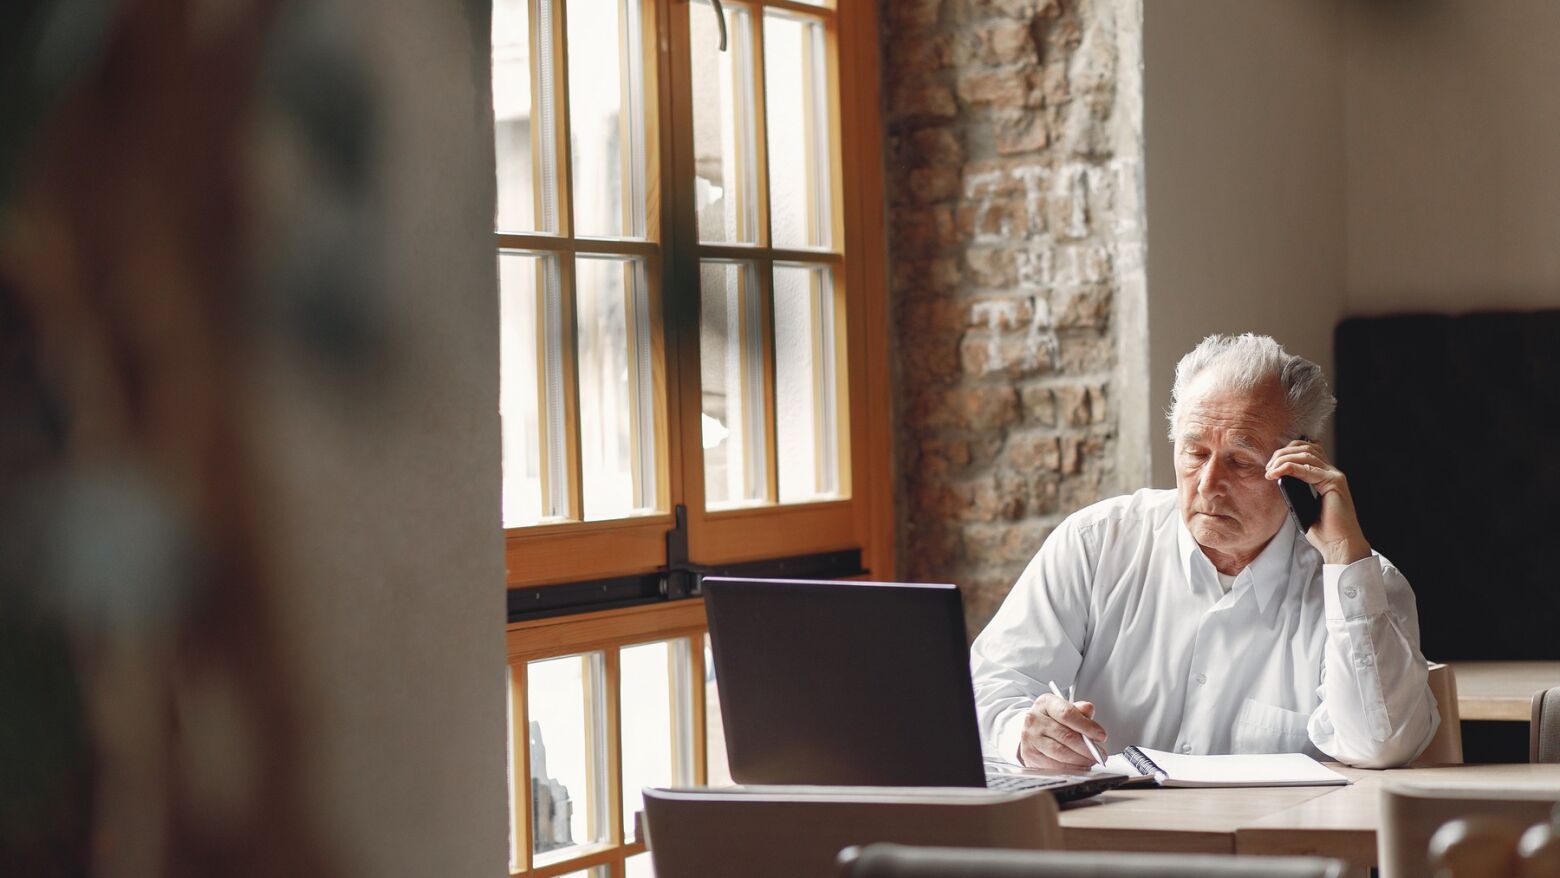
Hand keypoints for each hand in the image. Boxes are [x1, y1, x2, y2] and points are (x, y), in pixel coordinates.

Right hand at [1017, 694, 1107, 769]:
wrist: (1029, 731)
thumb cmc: (1051, 720)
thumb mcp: (1064, 710)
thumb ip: (1079, 711)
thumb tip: (1089, 709)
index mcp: (1046, 703)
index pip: (1067, 714)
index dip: (1087, 726)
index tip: (1101, 735)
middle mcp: (1034, 719)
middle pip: (1066, 736)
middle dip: (1087, 748)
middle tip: (1099, 754)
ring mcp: (1030, 738)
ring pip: (1060, 752)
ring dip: (1080, 760)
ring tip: (1091, 761)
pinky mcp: (1029, 755)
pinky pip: (1053, 765)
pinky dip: (1070, 768)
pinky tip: (1078, 767)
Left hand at [1265, 439, 1371, 564]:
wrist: (1339, 545)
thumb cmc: (1323, 531)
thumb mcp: (1303, 505)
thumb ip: (1296, 489)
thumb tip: (1278, 476)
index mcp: (1325, 476)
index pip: (1307, 451)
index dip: (1286, 453)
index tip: (1270, 466)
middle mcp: (1332, 473)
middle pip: (1305, 448)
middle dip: (1282, 453)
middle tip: (1268, 467)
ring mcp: (1335, 476)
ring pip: (1306, 454)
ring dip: (1283, 459)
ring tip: (1269, 470)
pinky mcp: (1335, 483)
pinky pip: (1308, 468)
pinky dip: (1289, 468)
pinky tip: (1276, 473)